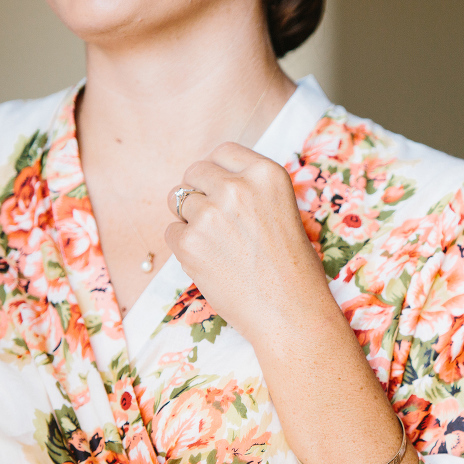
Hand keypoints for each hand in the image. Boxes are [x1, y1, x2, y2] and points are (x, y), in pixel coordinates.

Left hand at [165, 142, 331, 335]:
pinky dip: (184, 247)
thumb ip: (251, 190)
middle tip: (213, 220)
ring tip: (215, 244)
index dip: (217, 171)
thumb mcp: (283, 210)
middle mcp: (237, 187)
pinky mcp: (190, 243)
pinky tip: (211, 263)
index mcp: (267, 174)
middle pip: (194, 172)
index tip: (219, 188)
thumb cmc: (293, 268)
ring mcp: (210, 214)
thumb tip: (213, 183)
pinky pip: (171, 232)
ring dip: (189, 220)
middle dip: (198, 192)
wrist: (291, 312)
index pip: (223, 152)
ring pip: (177, 201)